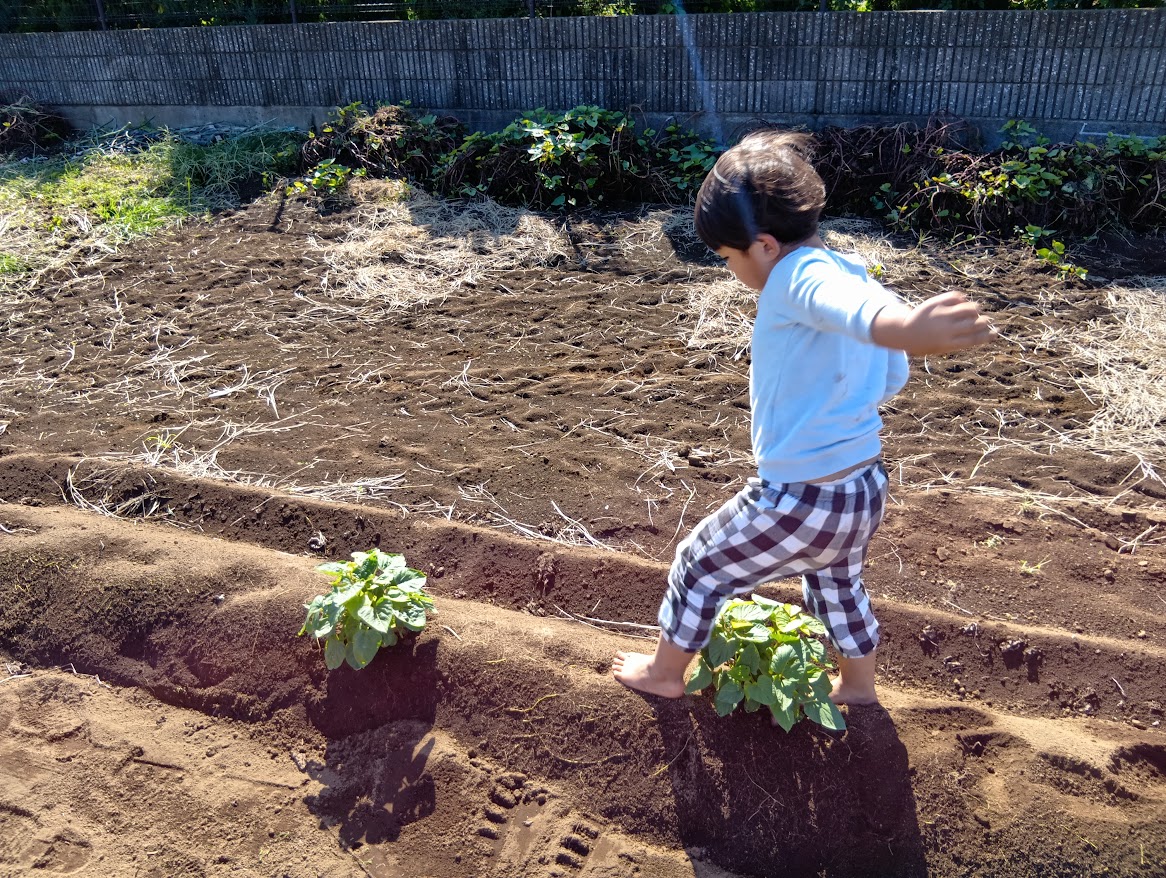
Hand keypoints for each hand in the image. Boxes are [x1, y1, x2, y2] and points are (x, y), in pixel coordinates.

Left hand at [871, 292, 995, 355]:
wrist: (903, 331)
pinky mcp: (936, 303)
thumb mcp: (942, 347)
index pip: (974, 339)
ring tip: (972, 310)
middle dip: (984, 321)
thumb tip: (985, 331)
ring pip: (969, 308)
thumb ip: (961, 340)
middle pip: (975, 323)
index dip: (988, 335)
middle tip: (984, 319)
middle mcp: (947, 329)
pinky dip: (962, 298)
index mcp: (949, 343)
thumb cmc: (925, 341)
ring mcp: (942, 315)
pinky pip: (957, 296)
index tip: (996, 331)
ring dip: (975, 309)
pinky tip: (960, 302)